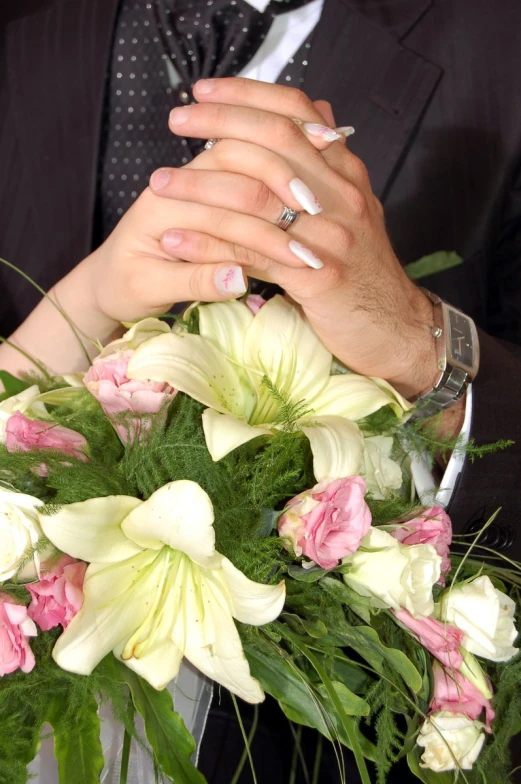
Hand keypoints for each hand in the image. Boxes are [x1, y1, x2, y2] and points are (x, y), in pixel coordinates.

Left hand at [150, 77, 437, 398]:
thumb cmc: (363, 271)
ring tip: (158, 185)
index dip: (247, 95)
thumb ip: (331, 165)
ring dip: (200, 188)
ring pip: (256, 198)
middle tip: (175, 122)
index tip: (203, 91)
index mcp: (346, 174)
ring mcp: (332, 236)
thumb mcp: (355, 209)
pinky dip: (207, 247)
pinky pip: (251, 254)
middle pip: (274, 141)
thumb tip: (319, 112)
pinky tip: (174, 242)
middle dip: (218, 125)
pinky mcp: (317, 277)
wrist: (395, 328)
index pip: (297, 112)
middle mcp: (342, 195)